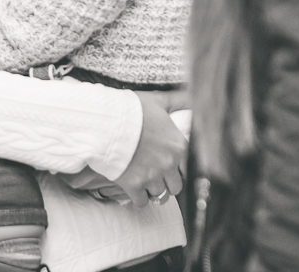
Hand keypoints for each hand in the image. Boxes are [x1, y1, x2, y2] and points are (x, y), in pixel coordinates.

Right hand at [108, 91, 187, 207]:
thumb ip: (178, 101)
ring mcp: (152, 176)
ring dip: (153, 190)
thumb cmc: (131, 109)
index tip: (167, 165)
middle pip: (175, 186)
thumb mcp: (157, 101)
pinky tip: (134, 189)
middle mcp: (169, 164)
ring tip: (144, 182)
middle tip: (155, 175)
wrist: (105, 121)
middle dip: (166, 182)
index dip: (176, 167)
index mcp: (178, 145)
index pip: (187, 168)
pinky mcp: (134, 185)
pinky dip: (139, 198)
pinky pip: (142, 202)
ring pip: (160, 195)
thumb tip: (193, 97)